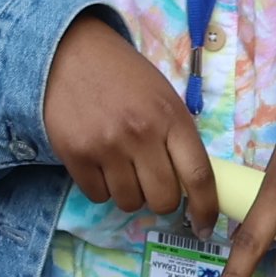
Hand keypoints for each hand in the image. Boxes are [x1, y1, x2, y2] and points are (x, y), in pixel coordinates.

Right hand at [41, 16, 215, 231]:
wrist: (69, 52)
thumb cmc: (123, 75)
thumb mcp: (163, 96)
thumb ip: (177, 136)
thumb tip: (190, 187)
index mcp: (171, 117)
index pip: (198, 176)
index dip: (206, 208)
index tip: (204, 224)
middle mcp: (141, 134)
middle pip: (162, 199)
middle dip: (161, 199)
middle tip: (152, 183)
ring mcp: (106, 146)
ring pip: (129, 202)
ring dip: (129, 194)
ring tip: (122, 167)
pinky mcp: (75, 154)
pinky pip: (97, 195)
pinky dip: (101, 188)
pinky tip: (100, 163)